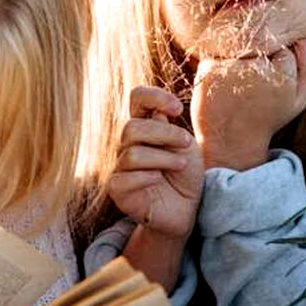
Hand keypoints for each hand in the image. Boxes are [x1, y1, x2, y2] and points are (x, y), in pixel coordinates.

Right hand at [107, 86, 203, 238]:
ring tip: (180, 166)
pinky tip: (159, 180)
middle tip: (185, 145)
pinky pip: (123, 179)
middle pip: (132, 128)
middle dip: (165, 134)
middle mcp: (128, 145)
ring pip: (132, 154)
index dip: (154, 97)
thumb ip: (169, 128)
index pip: (137, 98)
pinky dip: (146, 177)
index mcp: (145, 128)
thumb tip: (155, 115)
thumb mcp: (185, 147)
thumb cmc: (185, 175)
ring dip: (163, 159)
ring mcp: (120, 167)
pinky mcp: (118, 191)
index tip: (177, 109)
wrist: (187, 209)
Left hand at [192, 39, 305, 170]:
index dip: (276, 66)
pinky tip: (221, 89)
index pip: (282, 49)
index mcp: (282, 73)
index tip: (270, 85)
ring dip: (237, 62)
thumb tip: (304, 39)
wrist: (231, 142)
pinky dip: (217, 68)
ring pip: (237, 48)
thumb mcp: (297, 100)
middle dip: (257, 61)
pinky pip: (216, 55)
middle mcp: (256, 67)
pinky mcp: (208, 70)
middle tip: (252, 87)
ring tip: (237, 89)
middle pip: (259, 44)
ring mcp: (230, 67)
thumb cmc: (267, 118)